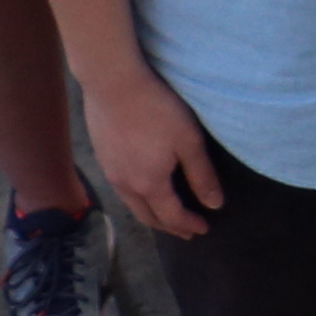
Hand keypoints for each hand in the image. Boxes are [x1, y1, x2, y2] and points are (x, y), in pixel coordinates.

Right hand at [83, 61, 222, 239]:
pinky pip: (121, 189)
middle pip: (148, 217)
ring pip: (131, 204)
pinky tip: (141, 189)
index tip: (202, 230)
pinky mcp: (101, 156)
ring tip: (165, 215)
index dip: (188, 225)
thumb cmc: (157, 110)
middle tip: (186, 231)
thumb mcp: (189, 141)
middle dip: (169, 227)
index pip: (171, 216)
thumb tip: (214, 205)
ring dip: (151, 214)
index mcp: (149, 185)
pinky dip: (136, 198)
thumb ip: (201, 175)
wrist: (112, 84)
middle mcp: (125, 185)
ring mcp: (109, 171)